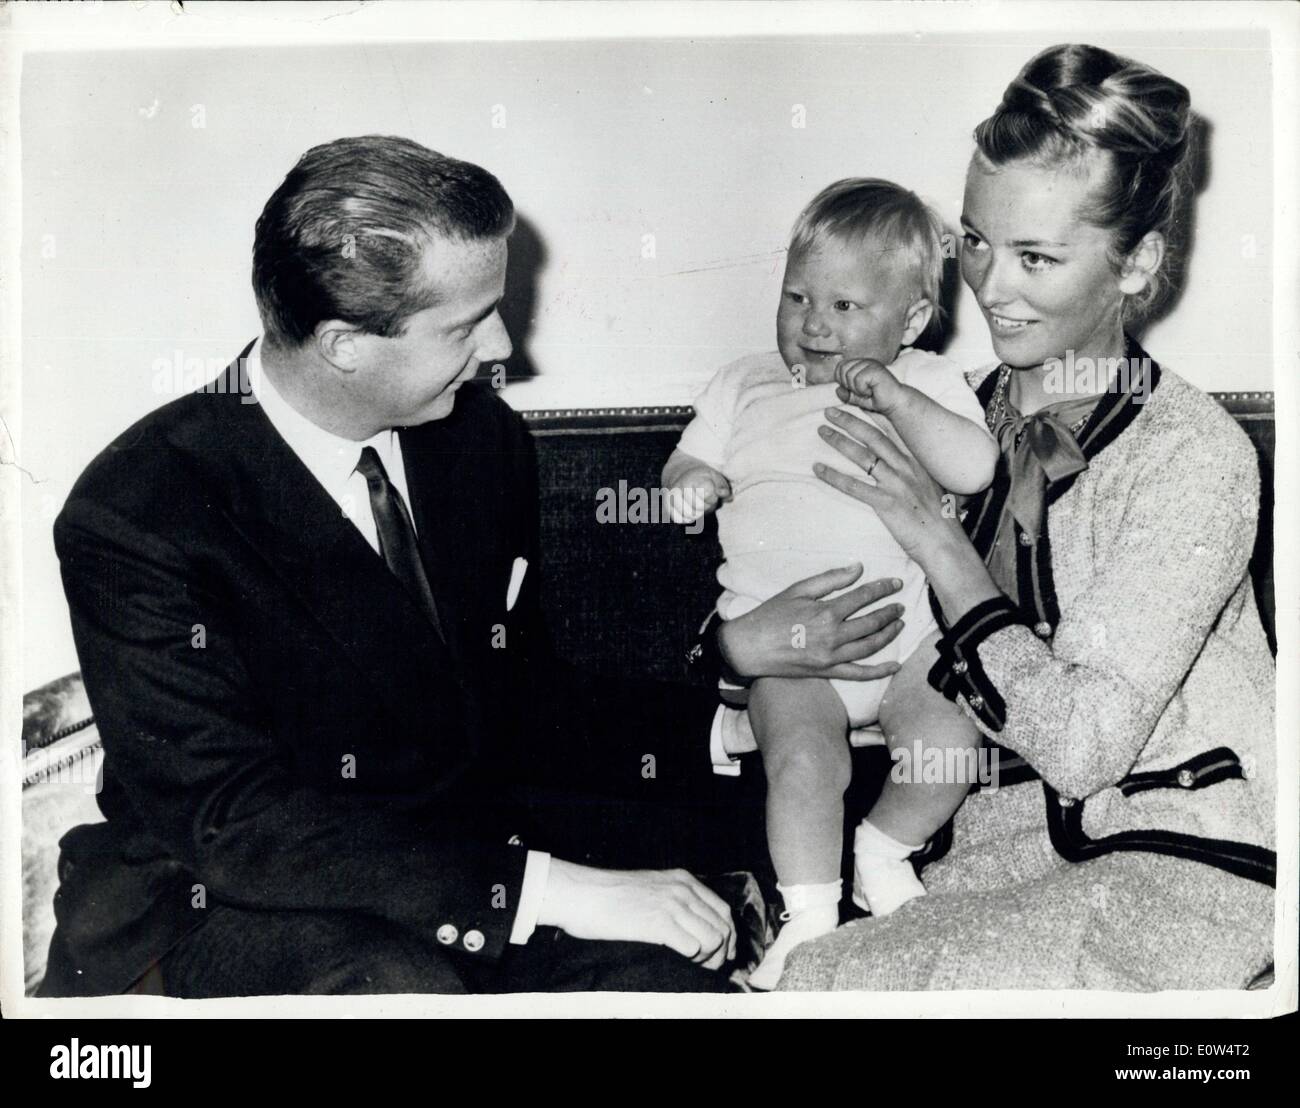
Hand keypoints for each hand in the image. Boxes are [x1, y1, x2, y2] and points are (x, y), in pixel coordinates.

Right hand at [538, 859, 736, 968]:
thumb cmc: (609, 896)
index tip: (722, 955)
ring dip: (706, 959)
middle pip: (723, 927)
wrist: (582, 894)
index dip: (727, 937)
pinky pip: (694, 948)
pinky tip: (677, 962)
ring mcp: (672, 905)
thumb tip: (695, 926)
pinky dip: (691, 961)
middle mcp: (683, 889)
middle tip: (706, 967)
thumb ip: (675, 899)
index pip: (723, 910)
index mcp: (683, 879)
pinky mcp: (659, 924)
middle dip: (720, 953)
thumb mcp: (651, 887)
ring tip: (690, 965)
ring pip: (713, 939)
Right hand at [667, 466, 732, 523]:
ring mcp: (671, 496)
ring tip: (697, 506)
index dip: (712, 497)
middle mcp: (679, 486)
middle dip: (705, 507)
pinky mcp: (667, 505)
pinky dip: (686, 519)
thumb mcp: (716, 479)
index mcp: (692, 477)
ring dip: (696, 514)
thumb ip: (723, 488)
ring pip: (688, 515)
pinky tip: (689, 511)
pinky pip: (679, 519)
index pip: (706, 494)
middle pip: (699, 507)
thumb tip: (722, 494)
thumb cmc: (704, 480)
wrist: (683, 476)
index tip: (711, 491)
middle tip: (703, 500)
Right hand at [716, 564, 905, 680]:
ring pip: (870, 646)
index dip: (882, 588)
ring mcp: (832, 657)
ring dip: (889, 634)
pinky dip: (880, 671)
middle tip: (900, 605)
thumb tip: (858, 568)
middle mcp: (833, 636)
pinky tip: (895, 665)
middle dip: (890, 612)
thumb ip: (830, 579)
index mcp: (825, 612)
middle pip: (872, 622)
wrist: (749, 647)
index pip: (863, 597)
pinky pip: (859, 674)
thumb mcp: (797, 590)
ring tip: (899, 624)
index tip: (895, 584)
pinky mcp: (828, 672)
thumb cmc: (770, 615)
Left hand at [815, 407, 966, 569]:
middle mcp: (907, 468)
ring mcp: (897, 484)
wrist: (946, 545)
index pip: (894, 429)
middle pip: (874, 436)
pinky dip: (833, 476)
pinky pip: (854, 486)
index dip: (873, 413)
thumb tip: (905, 467)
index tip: (856, 400)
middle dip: (850, 421)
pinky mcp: (886, 503)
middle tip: (830, 410)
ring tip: (822, 431)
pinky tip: (817, 469)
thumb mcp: (932, 487)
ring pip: (863, 456)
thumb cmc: (939, 520)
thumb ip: (917, 473)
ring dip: (839, 441)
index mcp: (918, 461)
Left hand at [834, 357, 906, 415]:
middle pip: (842, 369)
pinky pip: (858, 379)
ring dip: (857, 389)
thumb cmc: (878, 399)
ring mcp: (871, 364)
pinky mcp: (876, 369)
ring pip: (849, 375)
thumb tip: (837, 389)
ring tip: (868, 391)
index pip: (840, 367)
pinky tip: (872, 391)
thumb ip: (846, 393)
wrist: (894, 402)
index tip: (854, 389)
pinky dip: (862, 390)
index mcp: (860, 365)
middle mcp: (865, 362)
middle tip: (862, 391)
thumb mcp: (857, 398)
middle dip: (848, 385)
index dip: (842, 381)